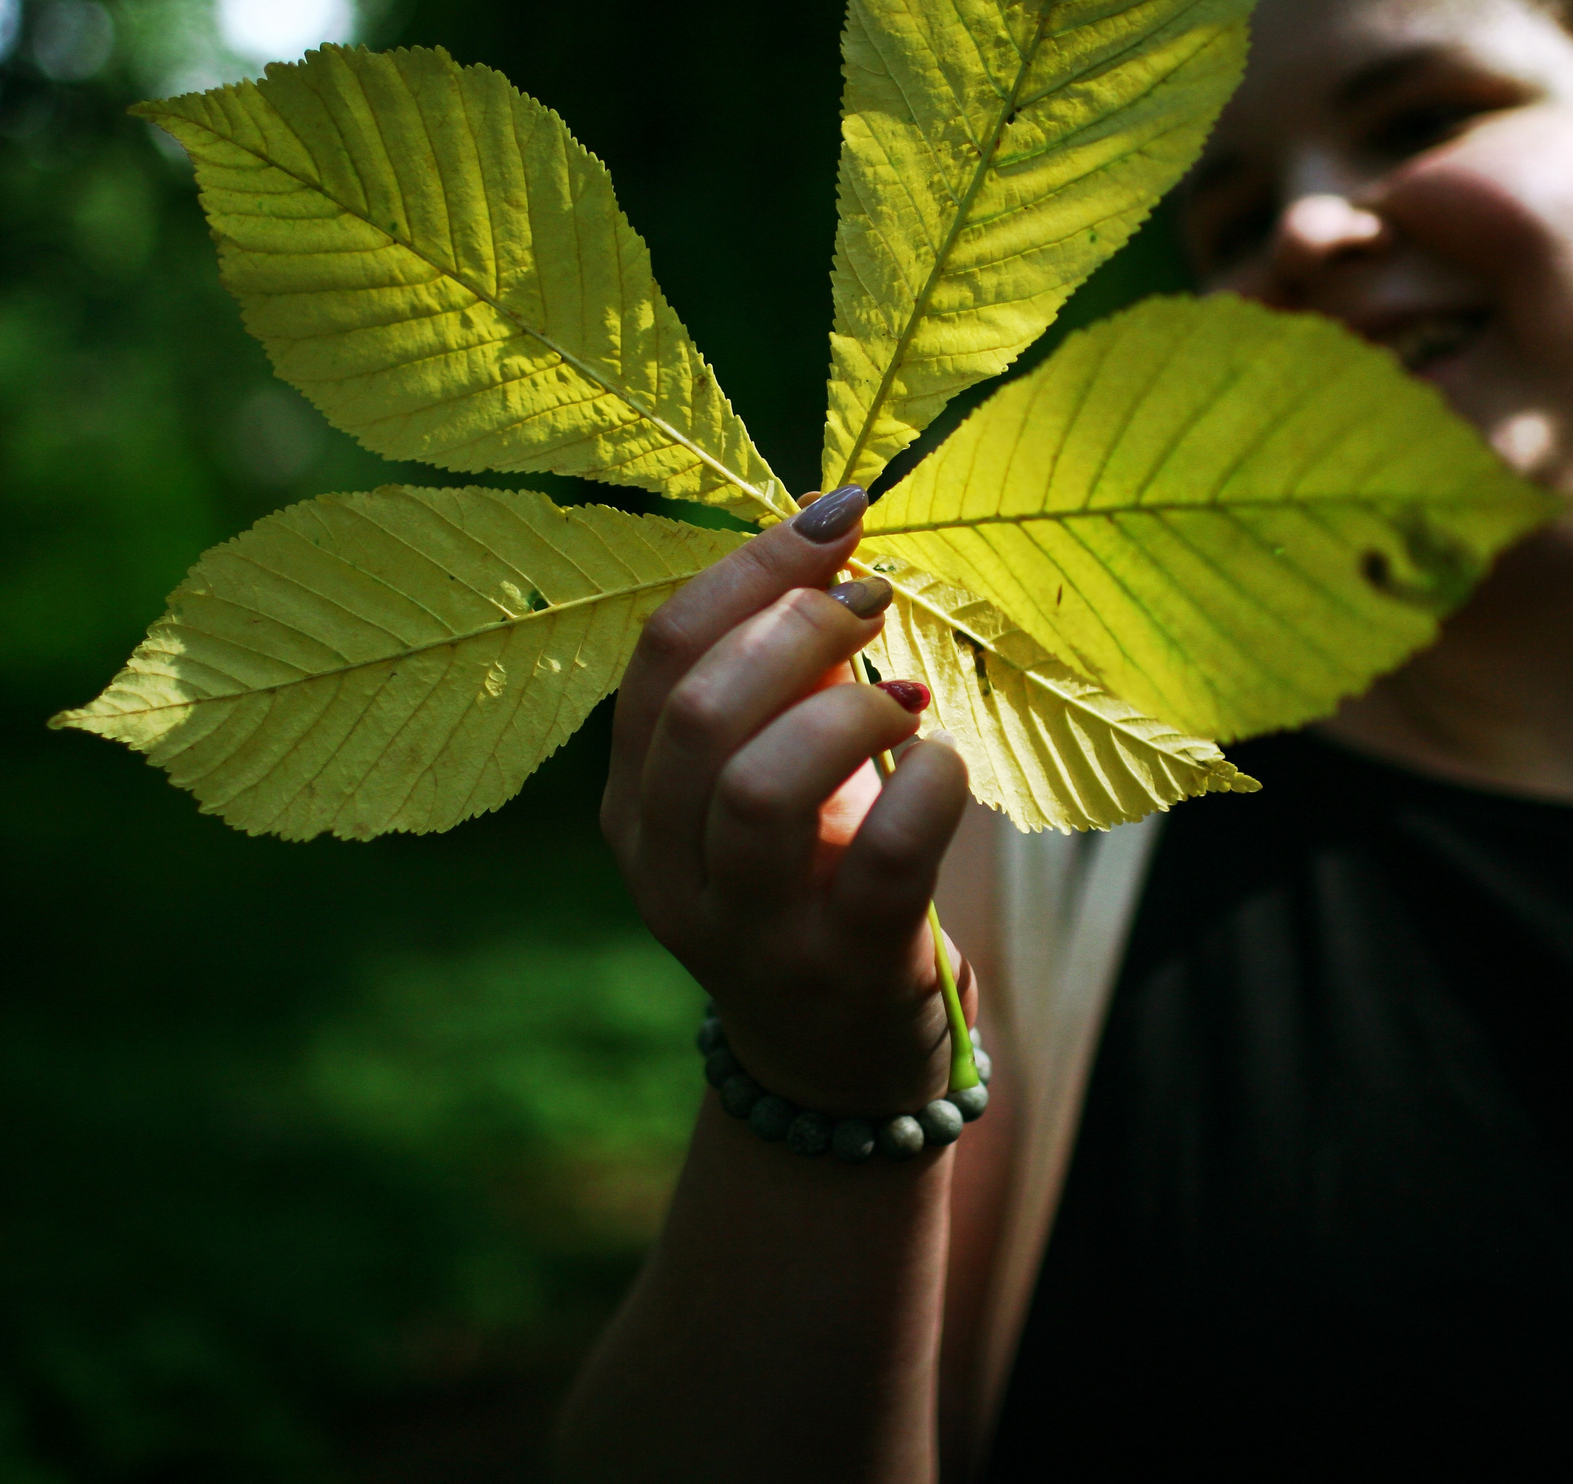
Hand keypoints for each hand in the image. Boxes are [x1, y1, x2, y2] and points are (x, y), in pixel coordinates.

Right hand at [602, 487, 972, 1116]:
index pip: (658, 655)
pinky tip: (941, 763)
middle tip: (874, 603)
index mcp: (632, 805)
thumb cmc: (814, 881)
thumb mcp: (771, 779)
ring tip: (904, 701)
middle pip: (699, 711)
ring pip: (761, 788)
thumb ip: (781, 681)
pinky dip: (928, 785)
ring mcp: (749, 934)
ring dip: (850, 713)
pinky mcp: (843, 973)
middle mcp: (667, 871)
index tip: (839, 516)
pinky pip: (885, 859)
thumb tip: (835, 542)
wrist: (838, 1057)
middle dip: (799, 628)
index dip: (751, 566)